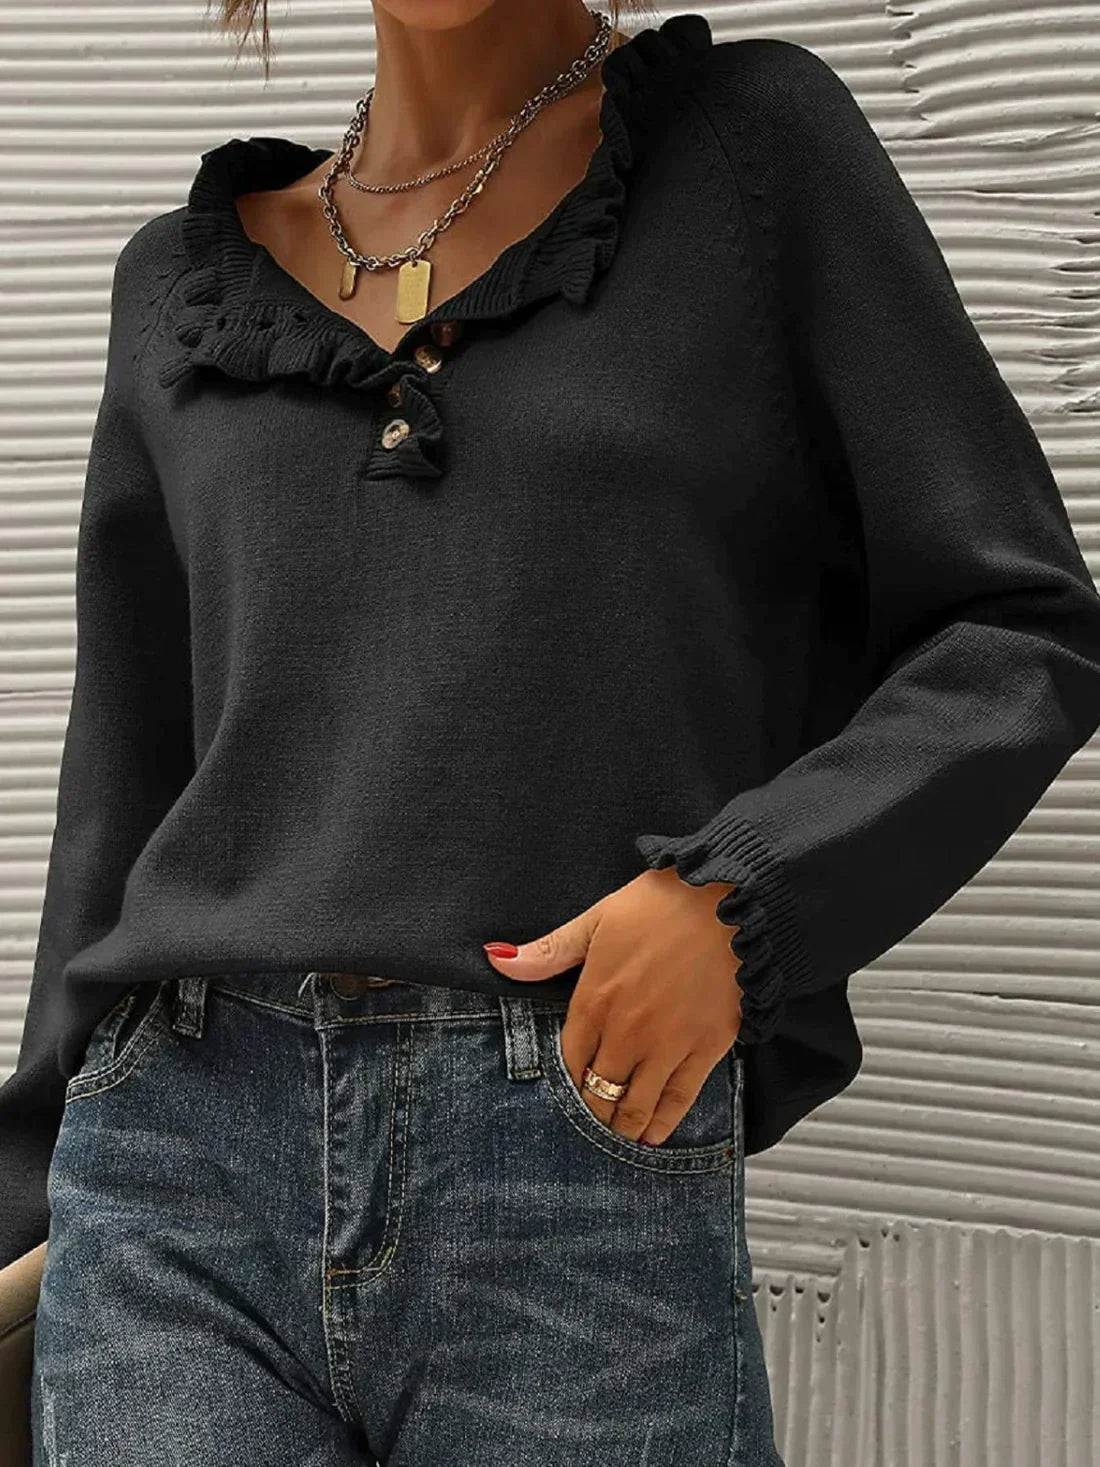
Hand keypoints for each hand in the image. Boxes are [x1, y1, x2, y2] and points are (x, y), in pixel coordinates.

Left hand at [482, 867, 743, 1145]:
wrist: (730, 900)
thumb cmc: (661, 904)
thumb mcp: (596, 919)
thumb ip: (548, 951)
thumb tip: (495, 957)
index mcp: (595, 1000)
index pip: (568, 1060)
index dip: (565, 1080)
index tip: (565, 1091)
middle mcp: (627, 1032)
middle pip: (597, 1090)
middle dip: (589, 1109)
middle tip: (588, 1121)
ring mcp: (667, 1044)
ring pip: (634, 1104)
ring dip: (620, 1126)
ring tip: (613, 1137)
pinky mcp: (706, 1048)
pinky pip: (679, 1099)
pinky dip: (663, 1123)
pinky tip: (652, 1136)